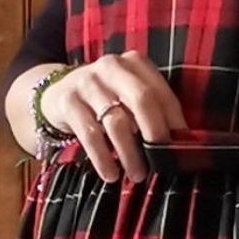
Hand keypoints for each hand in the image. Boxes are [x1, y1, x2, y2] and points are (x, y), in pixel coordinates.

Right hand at [44, 52, 187, 182]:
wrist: (56, 93)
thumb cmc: (105, 100)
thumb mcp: (128, 96)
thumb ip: (151, 111)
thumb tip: (179, 144)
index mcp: (134, 63)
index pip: (161, 93)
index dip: (174, 122)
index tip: (181, 149)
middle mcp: (112, 66)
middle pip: (142, 99)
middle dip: (155, 133)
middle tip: (161, 160)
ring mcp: (88, 82)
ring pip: (116, 121)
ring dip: (130, 153)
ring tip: (137, 174)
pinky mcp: (68, 101)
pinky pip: (90, 134)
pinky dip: (103, 158)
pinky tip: (111, 174)